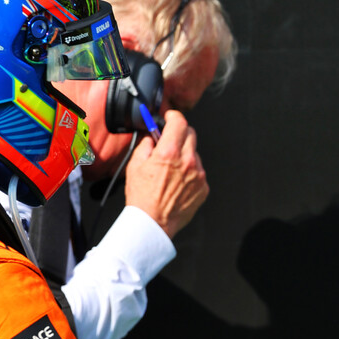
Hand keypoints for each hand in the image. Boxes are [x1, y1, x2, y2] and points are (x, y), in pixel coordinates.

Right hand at [125, 110, 208, 238]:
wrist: (153, 222)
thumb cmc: (142, 198)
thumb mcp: (135, 165)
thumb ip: (146, 145)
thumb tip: (152, 137)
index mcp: (169, 153)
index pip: (179, 122)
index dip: (173, 116)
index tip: (170, 117)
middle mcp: (187, 161)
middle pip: (190, 134)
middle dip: (180, 133)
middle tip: (169, 141)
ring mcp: (198, 175)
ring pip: (195, 154)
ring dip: (185, 155)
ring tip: (171, 170)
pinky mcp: (203, 187)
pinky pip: (199, 172)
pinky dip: (190, 172)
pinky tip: (178, 182)